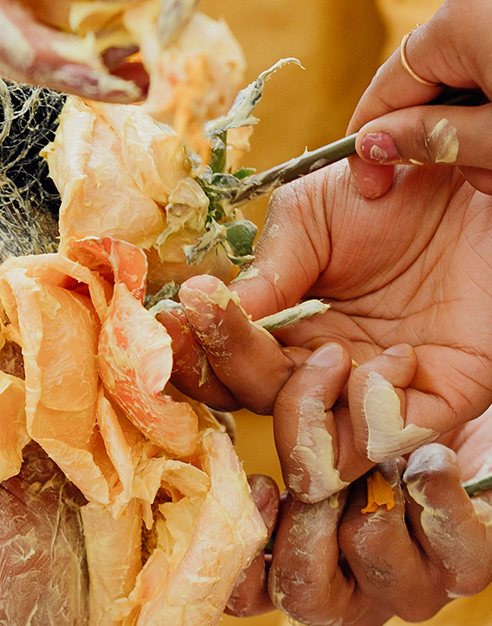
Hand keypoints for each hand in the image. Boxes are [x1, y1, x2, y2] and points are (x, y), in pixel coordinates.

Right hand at [163, 159, 491, 495]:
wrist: (476, 172)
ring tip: (330, 353)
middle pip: (251, 406)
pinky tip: (399, 357)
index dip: (190, 351)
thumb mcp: (314, 214)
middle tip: (214, 318)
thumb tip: (206, 311)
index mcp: (291, 326)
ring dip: (303, 407)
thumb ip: (268, 268)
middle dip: (226, 369)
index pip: (225, 364)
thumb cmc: (402, 190)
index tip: (165, 319)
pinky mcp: (438, 406)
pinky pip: (382, 446)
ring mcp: (379, 393)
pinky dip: (374, 410)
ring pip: (310, 453)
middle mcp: (327, 367)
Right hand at [225, 409, 491, 625]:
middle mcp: (352, 601)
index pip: (245, 600)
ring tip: (388, 454)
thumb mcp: (310, 431)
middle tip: (326, 466)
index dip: (242, 556)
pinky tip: (433, 458)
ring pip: (368, 546)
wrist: (458, 418)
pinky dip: (433, 480)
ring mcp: (411, 592)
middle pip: (303, 594)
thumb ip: (262, 430)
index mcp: (298, 575)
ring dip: (374, 482)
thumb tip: (213, 411)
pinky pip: (444, 532)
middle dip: (308, 515)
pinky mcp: (468, 570)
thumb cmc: (374, 430)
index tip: (261, 485)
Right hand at [347, 0, 491, 196]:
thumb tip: (370, 146)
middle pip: (424, 88)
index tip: (371, 188)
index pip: (386, 88)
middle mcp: (474, 3)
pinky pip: (486, 70)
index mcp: (457, 20)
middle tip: (483, 177)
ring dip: (475, 132)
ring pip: (460, 85)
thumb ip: (432, 138)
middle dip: (442, 140)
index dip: (370, 142)